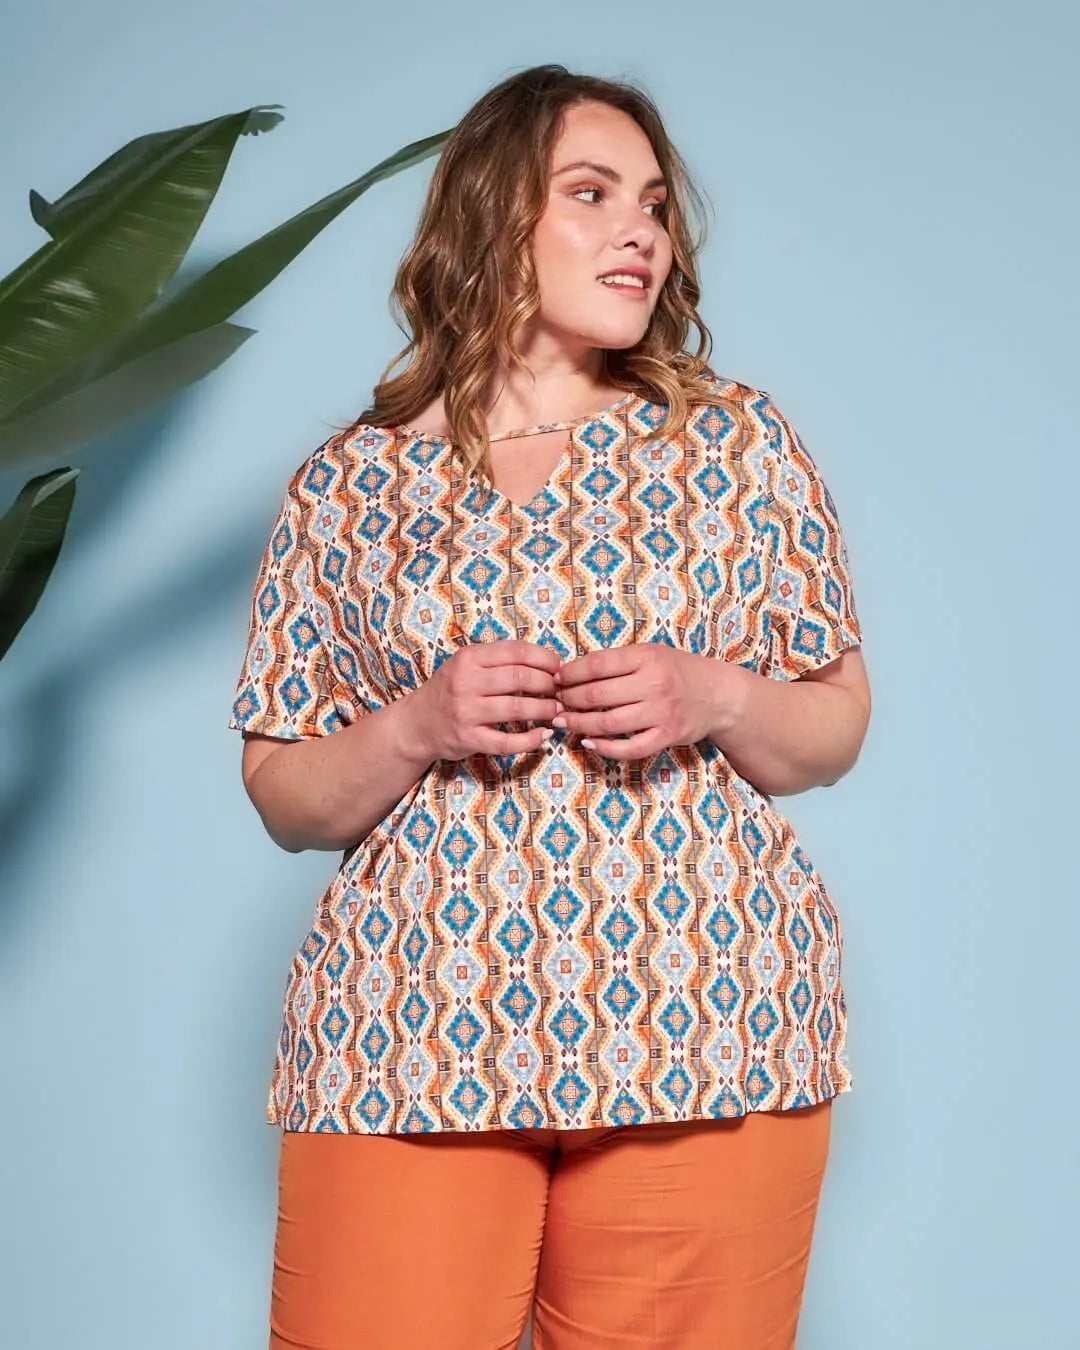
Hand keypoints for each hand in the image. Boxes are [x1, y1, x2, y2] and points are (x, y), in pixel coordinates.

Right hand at [408, 639, 561, 761]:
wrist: (417, 723)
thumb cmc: (450, 691)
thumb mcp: (466, 665)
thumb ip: (498, 661)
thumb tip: (546, 661)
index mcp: (469, 658)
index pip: (516, 651)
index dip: (544, 658)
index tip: (559, 667)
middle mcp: (466, 682)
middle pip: (520, 678)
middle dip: (548, 684)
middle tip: (559, 691)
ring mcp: (466, 712)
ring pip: (517, 708)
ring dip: (544, 709)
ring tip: (556, 710)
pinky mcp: (468, 739)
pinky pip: (507, 742)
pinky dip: (531, 740)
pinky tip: (543, 736)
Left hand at [554, 644, 737, 760]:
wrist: (719, 694)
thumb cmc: (679, 671)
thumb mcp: (652, 653)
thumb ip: (619, 662)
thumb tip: (573, 672)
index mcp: (646, 657)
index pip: (596, 665)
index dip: (570, 673)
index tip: (556, 679)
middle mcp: (653, 684)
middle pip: (597, 695)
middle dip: (569, 700)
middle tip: (556, 702)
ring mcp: (660, 712)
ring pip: (608, 723)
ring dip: (579, 724)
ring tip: (563, 722)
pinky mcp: (666, 736)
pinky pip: (629, 748)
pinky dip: (605, 748)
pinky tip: (589, 743)